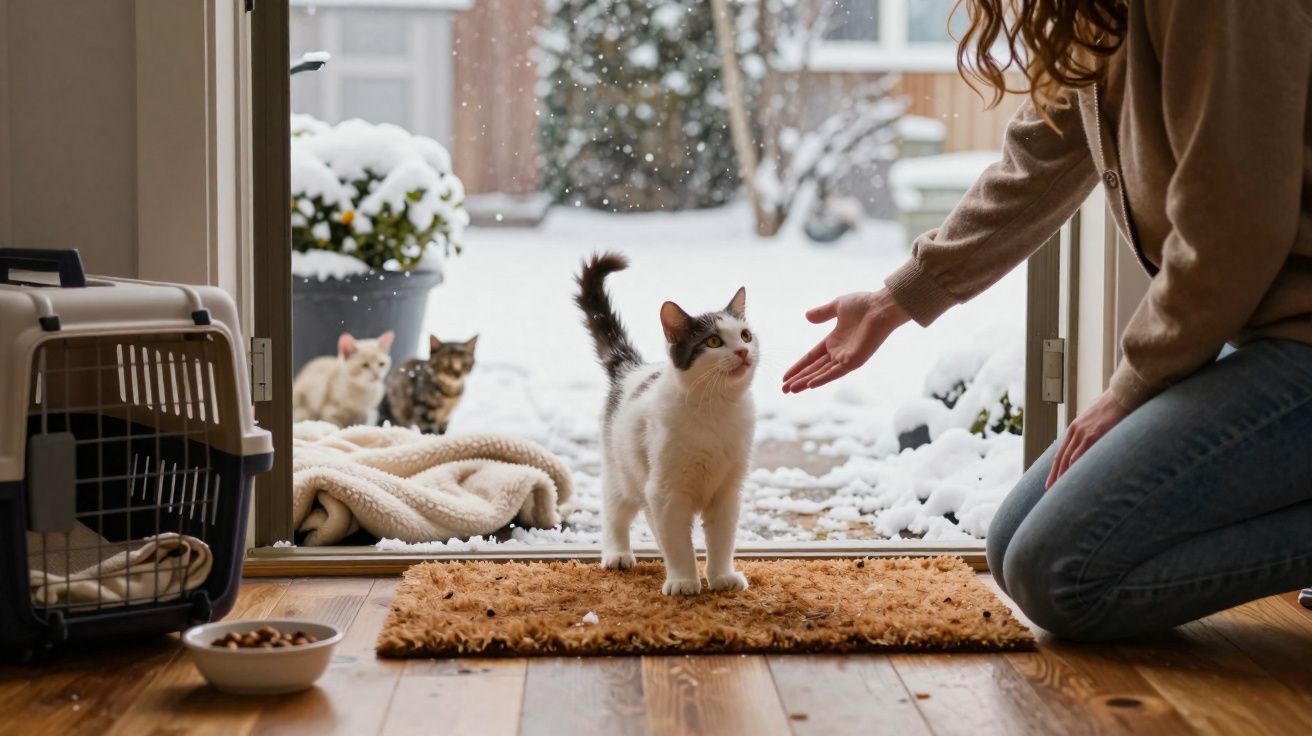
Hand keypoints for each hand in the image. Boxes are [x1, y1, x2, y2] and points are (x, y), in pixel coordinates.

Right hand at [782, 290, 910, 392]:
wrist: (881, 306)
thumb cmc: (864, 304)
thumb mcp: (837, 306)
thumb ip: (823, 313)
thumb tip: (807, 317)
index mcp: (834, 341)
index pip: (812, 357)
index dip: (798, 366)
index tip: (785, 376)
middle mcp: (839, 352)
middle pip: (814, 369)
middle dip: (798, 379)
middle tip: (783, 390)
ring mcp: (846, 358)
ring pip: (822, 373)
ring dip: (806, 381)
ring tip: (791, 390)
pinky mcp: (854, 361)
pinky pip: (836, 372)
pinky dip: (823, 379)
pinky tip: (810, 385)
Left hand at [1046, 390, 1130, 489]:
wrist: (1123, 394)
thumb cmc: (1115, 406)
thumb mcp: (1099, 418)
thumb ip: (1094, 431)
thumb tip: (1098, 442)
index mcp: (1076, 428)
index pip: (1062, 452)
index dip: (1056, 468)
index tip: (1052, 481)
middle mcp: (1076, 431)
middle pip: (1060, 458)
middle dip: (1055, 476)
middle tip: (1050, 491)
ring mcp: (1083, 433)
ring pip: (1068, 460)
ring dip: (1063, 476)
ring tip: (1059, 491)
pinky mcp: (1093, 435)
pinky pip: (1080, 455)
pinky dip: (1074, 468)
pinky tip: (1072, 479)